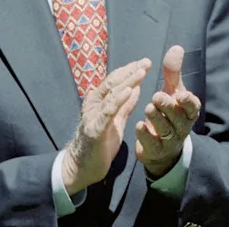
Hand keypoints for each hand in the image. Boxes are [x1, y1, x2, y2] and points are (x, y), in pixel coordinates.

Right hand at [61, 58, 150, 194]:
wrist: (82, 168)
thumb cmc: (100, 144)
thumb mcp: (116, 121)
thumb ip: (125, 105)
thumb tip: (135, 88)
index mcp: (99, 101)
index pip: (115, 81)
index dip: (130, 70)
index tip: (145, 62)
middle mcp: (94, 104)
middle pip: (114, 83)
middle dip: (131, 71)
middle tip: (147, 61)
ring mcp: (93, 115)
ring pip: (111, 94)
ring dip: (127, 81)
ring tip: (141, 72)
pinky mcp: (94, 128)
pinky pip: (108, 112)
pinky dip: (119, 100)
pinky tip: (130, 91)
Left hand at [135, 45, 201, 177]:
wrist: (163, 146)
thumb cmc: (169, 112)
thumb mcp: (173, 91)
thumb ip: (173, 71)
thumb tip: (177, 47)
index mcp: (188, 111)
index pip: (192, 107)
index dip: (188, 102)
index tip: (181, 94)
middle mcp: (181, 126)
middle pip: (177, 118)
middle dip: (168, 107)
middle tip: (156, 96)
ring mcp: (169, 140)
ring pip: (166, 130)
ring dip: (157, 119)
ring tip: (148, 108)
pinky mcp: (156, 150)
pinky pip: (152, 144)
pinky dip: (145, 136)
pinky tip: (138, 126)